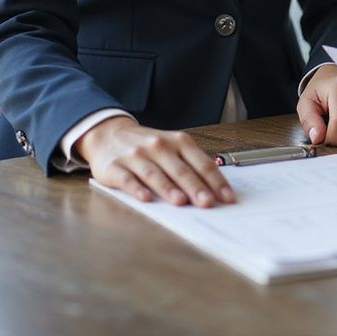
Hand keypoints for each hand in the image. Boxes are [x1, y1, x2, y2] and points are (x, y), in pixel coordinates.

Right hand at [76, 116, 233, 207]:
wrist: (109, 133)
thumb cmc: (147, 145)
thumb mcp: (172, 147)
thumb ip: (189, 164)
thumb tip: (212, 189)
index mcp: (179, 141)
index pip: (202, 163)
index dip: (216, 181)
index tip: (227, 197)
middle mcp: (159, 146)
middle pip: (181, 170)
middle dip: (197, 187)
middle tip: (209, 203)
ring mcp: (136, 156)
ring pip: (156, 174)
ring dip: (169, 189)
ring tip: (181, 202)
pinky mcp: (114, 167)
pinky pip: (127, 179)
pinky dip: (137, 189)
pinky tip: (146, 198)